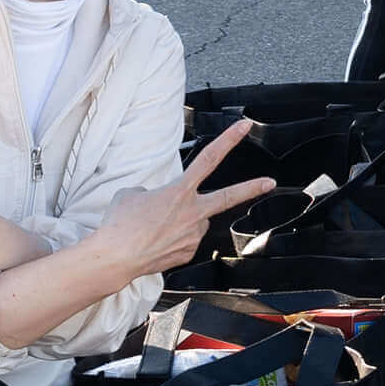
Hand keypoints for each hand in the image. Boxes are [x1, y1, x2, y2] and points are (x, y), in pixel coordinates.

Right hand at [89, 119, 275, 278]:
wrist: (115, 258)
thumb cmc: (119, 224)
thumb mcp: (131, 194)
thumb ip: (151, 191)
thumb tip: (156, 199)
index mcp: (179, 191)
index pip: (209, 158)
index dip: (229, 140)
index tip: (244, 127)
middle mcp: (192, 213)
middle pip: (228, 197)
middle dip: (252, 188)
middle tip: (269, 182)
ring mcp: (192, 235)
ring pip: (194, 222)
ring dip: (180, 222)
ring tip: (154, 228)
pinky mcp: (187, 253)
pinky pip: (184, 240)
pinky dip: (171, 239)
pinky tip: (154, 241)